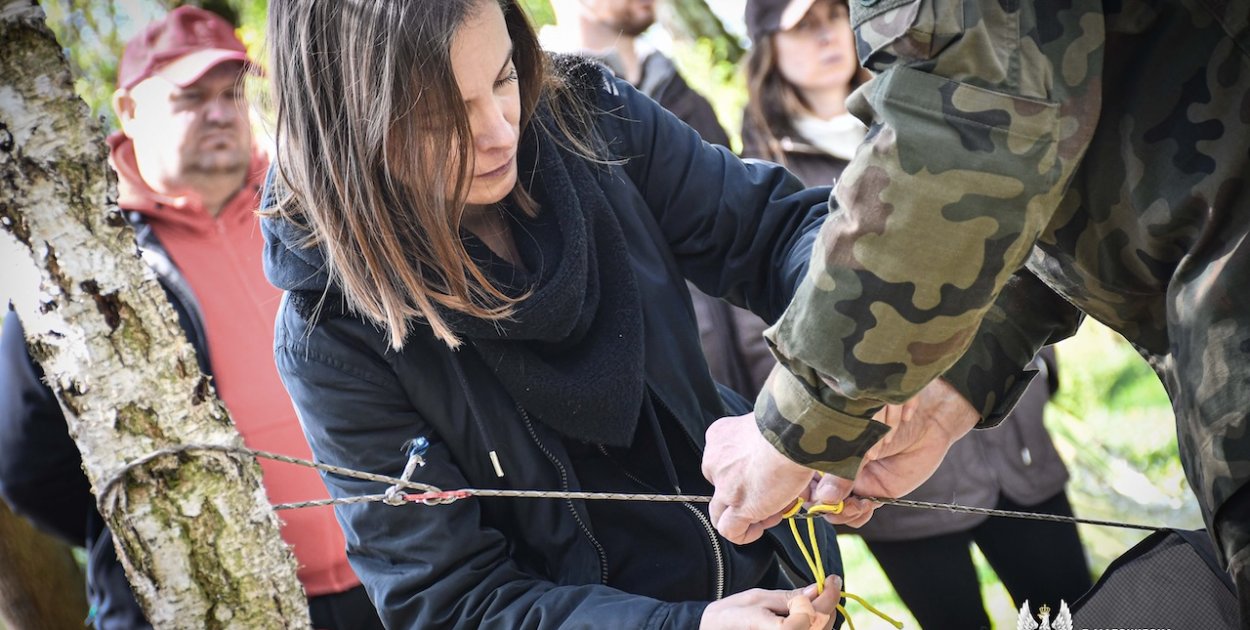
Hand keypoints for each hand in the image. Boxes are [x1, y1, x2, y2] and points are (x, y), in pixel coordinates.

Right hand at [699, 576, 842, 629]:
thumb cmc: (732, 615)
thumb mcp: (760, 599)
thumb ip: (790, 597)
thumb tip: (816, 590)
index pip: (816, 613)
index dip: (829, 595)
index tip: (832, 578)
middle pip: (823, 625)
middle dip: (828, 603)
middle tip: (827, 584)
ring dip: (823, 614)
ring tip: (817, 597)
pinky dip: (814, 624)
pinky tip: (807, 610)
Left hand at [703, 413, 817, 543]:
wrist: (791, 432)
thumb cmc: (789, 424)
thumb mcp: (767, 426)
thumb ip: (764, 442)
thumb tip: (779, 463)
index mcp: (721, 436)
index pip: (725, 463)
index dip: (748, 475)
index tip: (769, 476)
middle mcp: (715, 460)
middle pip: (724, 487)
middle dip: (750, 495)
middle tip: (777, 493)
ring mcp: (724, 485)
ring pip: (722, 511)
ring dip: (747, 515)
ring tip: (773, 510)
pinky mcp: (737, 505)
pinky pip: (729, 531)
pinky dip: (743, 534)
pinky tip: (759, 528)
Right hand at [812, 379, 978, 526]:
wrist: (927, 421)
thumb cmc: (889, 416)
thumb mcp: (859, 441)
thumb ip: (841, 469)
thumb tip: (825, 498)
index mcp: (824, 446)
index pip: (802, 474)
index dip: (804, 490)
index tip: (812, 497)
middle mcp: (835, 465)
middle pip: (817, 495)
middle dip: (825, 506)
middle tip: (838, 504)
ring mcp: (853, 480)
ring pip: (835, 508)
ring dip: (842, 514)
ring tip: (857, 506)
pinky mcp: (873, 492)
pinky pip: (856, 512)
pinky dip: (856, 516)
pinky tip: (864, 507)